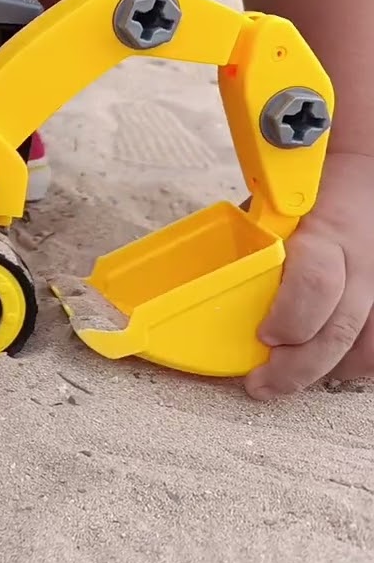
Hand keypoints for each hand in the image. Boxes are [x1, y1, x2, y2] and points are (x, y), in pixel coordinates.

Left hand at [246, 151, 373, 398]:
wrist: (368, 176)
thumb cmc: (310, 194)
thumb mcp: (277, 208)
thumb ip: (255, 243)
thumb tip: (205, 282)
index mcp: (328, 234)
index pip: (316, 281)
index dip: (292, 316)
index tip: (265, 336)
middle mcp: (364, 264)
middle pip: (340, 330)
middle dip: (297, 368)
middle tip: (260, 386)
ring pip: (366, 350)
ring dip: (325, 372)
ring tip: (287, 381)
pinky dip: (350, 365)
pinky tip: (322, 368)